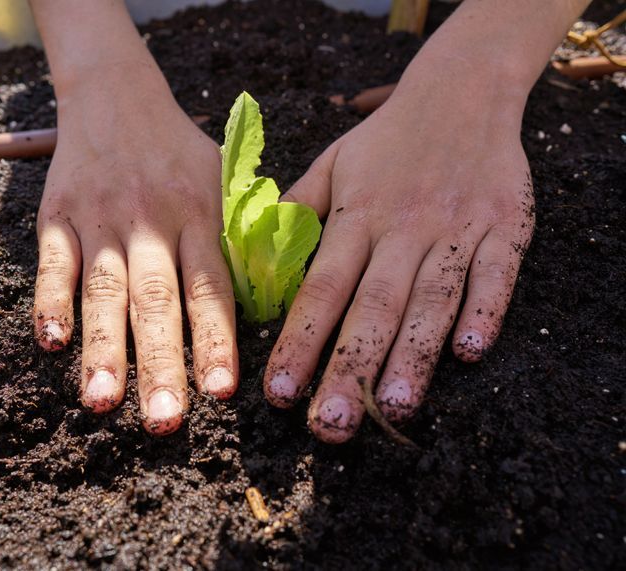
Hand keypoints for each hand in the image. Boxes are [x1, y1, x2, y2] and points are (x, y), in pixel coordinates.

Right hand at [33, 65, 237, 434]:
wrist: (116, 96)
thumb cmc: (179, 151)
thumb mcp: (224, 178)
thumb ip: (243, 233)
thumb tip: (276, 293)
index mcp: (199, 216)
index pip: (210, 287)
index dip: (215, 339)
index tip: (220, 391)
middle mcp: (150, 222)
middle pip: (156, 300)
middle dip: (160, 364)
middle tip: (165, 421)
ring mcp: (100, 220)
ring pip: (103, 291)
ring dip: (102, 348)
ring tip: (102, 403)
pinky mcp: (58, 217)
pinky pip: (51, 265)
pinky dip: (49, 303)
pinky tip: (51, 344)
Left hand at [263, 70, 534, 442]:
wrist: (461, 93)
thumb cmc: (386, 140)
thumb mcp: (331, 164)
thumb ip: (295, 212)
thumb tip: (254, 259)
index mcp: (357, 216)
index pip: (321, 287)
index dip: (299, 340)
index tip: (280, 391)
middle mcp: (403, 227)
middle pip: (374, 305)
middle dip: (350, 368)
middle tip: (330, 424)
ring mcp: (456, 228)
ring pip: (432, 299)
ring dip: (413, 354)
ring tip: (393, 407)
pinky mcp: (504, 227)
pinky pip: (496, 273)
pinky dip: (485, 310)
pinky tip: (469, 351)